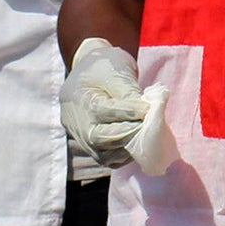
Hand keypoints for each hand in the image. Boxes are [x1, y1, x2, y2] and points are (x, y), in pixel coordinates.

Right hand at [60, 38, 176, 172]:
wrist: (90, 71)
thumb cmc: (105, 67)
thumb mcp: (116, 71)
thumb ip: (128, 93)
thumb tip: (147, 112)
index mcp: (78, 98)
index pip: (103, 111)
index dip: (128, 112)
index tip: (149, 108)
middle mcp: (76, 121)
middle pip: (100, 138)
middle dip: (129, 133)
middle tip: (149, 125)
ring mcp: (80, 136)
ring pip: (102, 154)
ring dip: (128, 148)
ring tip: (145, 135)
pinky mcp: (89, 146)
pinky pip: (105, 159)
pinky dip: (123, 155)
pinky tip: (138, 144)